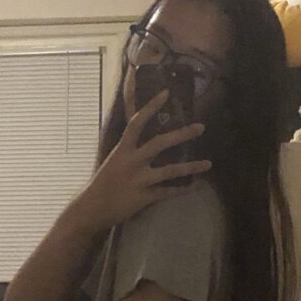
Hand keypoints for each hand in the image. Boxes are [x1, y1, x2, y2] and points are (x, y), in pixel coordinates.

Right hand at [73, 93, 210, 232]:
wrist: (92, 208)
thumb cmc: (104, 181)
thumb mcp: (114, 160)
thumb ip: (130, 149)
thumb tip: (143, 134)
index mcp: (122, 150)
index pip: (137, 123)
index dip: (150, 107)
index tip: (166, 93)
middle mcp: (131, 162)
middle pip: (159, 144)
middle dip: (181, 135)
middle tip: (201, 127)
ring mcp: (139, 180)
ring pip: (169, 171)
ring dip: (190, 167)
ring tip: (209, 164)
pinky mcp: (144, 197)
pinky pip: (168, 192)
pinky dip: (183, 189)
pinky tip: (197, 186)